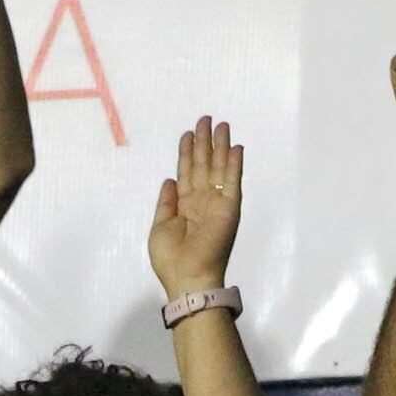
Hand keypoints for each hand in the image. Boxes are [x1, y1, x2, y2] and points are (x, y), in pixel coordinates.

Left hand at [149, 115, 243, 297]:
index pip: (188, 173)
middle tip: (205, 119)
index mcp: (185, 206)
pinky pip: (232, 182)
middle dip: (204, 142)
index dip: (188, 152)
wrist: (187, 276)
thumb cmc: (170, 257)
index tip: (188, 133)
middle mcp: (203, 201)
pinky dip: (234, 165)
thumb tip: (170, 179)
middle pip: (204, 165)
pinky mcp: (229, 208)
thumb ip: (166, 202)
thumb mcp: (160, 226)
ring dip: (219, 146)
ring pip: (218, 168)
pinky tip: (235, 147)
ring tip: (220, 124)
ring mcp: (217, 203)